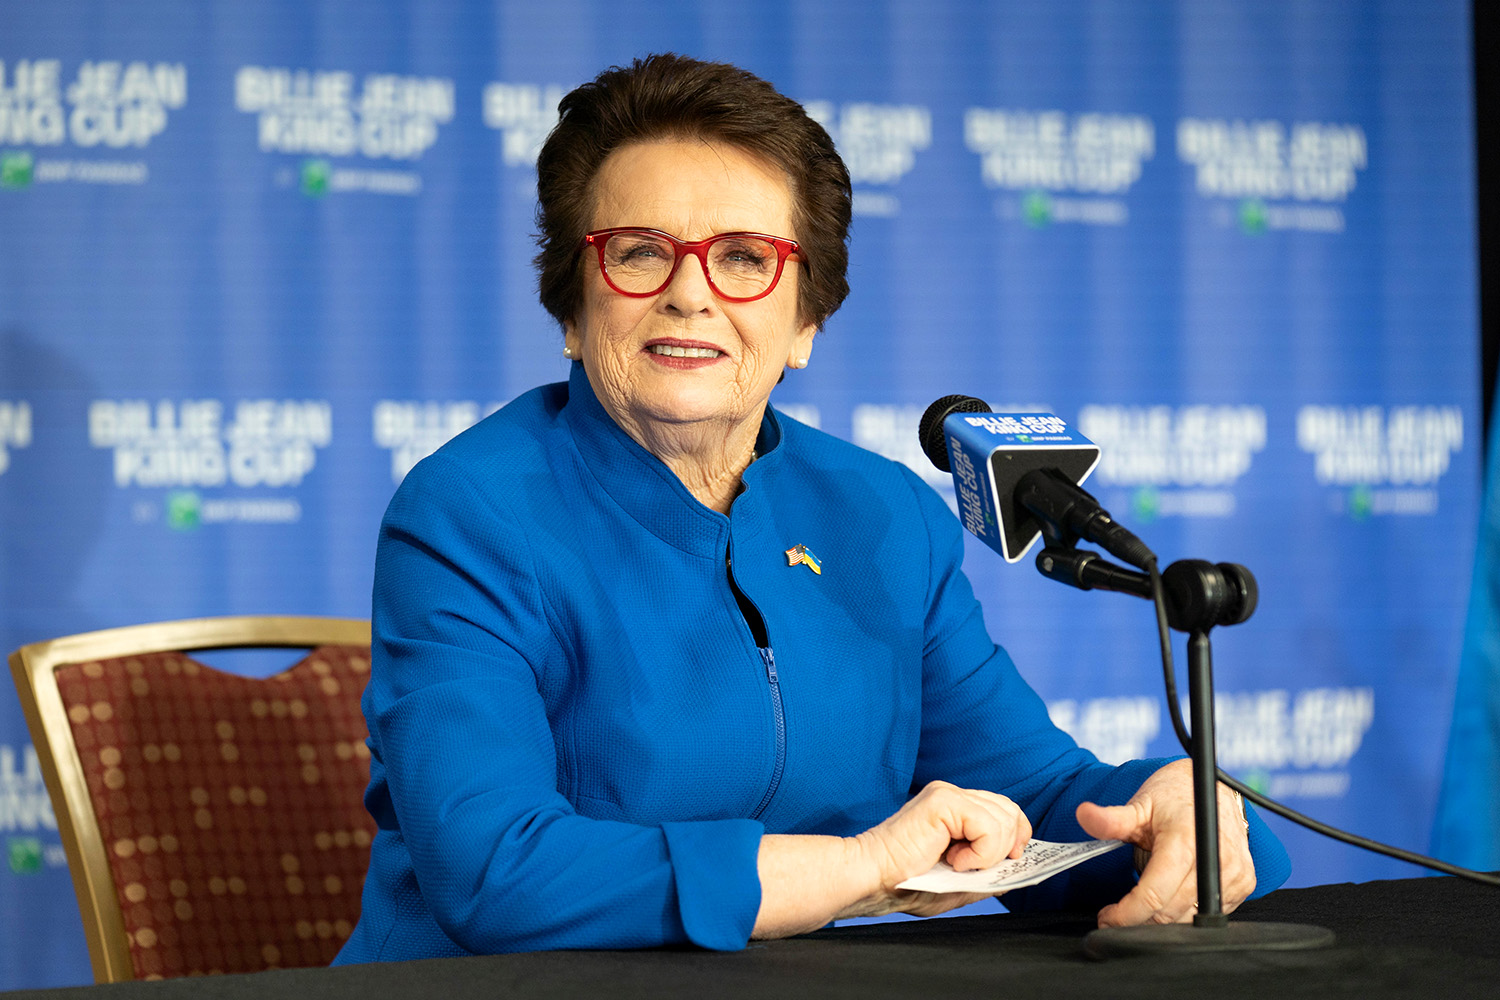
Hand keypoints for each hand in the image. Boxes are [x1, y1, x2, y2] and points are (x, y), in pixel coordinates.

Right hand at [846, 780, 1031, 918]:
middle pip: (1010, 811)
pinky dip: (981, 852)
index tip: (1007, 861)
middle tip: (976, 867)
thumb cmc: (905, 884)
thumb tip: (1016, 869)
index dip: (1015, 836)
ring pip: (1004, 818)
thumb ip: (986, 875)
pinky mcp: (943, 799)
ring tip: (957, 864)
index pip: (1005, 811)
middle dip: (1006, 846)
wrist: (873, 879)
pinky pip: (988, 825)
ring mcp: (948, 794)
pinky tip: (954, 860)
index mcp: (956, 810)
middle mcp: (954, 796)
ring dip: (989, 853)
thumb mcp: (957, 884)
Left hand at [1075, 759, 1253, 926]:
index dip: (1125, 913)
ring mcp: (1234, 874)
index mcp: (1186, 840)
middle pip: (1170, 912)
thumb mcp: (1139, 805)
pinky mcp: (1245, 883)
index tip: (1106, 918)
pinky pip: (1209, 913)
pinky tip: (1172, 894)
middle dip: (1138, 918)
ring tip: (1145, 898)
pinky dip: (1186, 911)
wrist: (1211, 789)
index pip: (1154, 894)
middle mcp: (1215, 859)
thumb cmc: (1173, 797)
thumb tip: (1084, 814)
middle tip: (1117, 913)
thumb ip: (1111, 819)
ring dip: (1162, 917)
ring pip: (1189, 918)